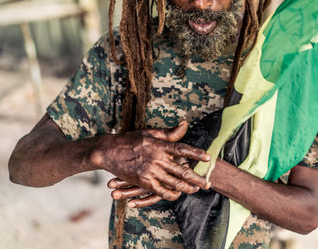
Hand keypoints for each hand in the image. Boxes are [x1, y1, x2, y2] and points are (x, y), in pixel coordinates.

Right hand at [92, 121, 210, 201]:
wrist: (109, 151)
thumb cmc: (131, 140)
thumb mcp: (150, 133)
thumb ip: (169, 133)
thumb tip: (185, 124)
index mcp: (160, 145)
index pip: (183, 149)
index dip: (196, 154)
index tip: (208, 157)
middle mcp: (158, 159)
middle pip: (182, 170)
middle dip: (197, 178)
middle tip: (208, 183)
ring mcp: (151, 171)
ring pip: (174, 182)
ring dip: (187, 188)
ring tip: (197, 190)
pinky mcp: (143, 181)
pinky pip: (160, 191)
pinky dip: (171, 194)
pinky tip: (177, 194)